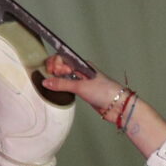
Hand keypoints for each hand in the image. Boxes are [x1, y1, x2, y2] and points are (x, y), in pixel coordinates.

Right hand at [36, 54, 165, 157]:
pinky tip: (58, 92)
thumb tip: (46, 82)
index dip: (54, 63)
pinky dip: (62, 89)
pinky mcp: (83, 92)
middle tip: (51, 79)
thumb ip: (62, 84)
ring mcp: (82, 82)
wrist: (118, 106)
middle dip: (54, 71)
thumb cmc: (104, 92)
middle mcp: (81, 71)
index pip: (63, 58)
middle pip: (62, 67)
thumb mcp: (81, 87)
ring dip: (57, 80)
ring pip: (64, 78)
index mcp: (82, 65)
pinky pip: (68, 88)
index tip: (51, 71)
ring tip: (52, 86)